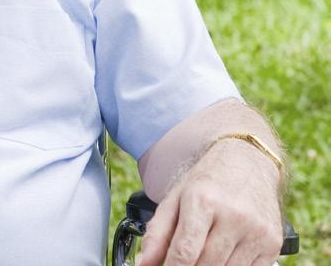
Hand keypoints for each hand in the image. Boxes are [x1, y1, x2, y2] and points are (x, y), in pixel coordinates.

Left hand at [137, 141, 282, 265]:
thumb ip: (158, 233)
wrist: (248, 161)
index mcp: (202, 200)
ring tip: (205, 250)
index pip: (185, 252)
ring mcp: (256, 231)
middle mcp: (233, 215)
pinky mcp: (273, 243)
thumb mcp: (176, 198)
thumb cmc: (208, 181)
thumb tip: (144, 264)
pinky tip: (226, 254)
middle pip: (206, 265)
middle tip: (185, 259)